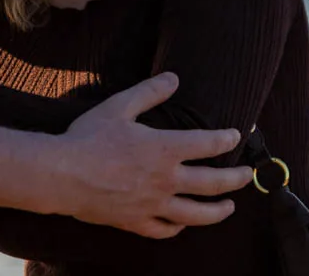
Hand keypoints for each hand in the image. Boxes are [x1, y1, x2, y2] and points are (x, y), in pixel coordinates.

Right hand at [50, 73, 252, 238]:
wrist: (62, 175)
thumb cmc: (89, 137)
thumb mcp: (119, 106)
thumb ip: (149, 92)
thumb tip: (174, 78)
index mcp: (164, 149)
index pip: (208, 144)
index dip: (226, 139)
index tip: (236, 136)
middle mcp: (165, 180)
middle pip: (213, 184)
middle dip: (235, 179)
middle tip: (247, 176)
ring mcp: (152, 205)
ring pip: (196, 215)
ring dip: (217, 212)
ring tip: (229, 208)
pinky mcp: (135, 222)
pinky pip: (164, 230)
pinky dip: (178, 228)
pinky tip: (183, 224)